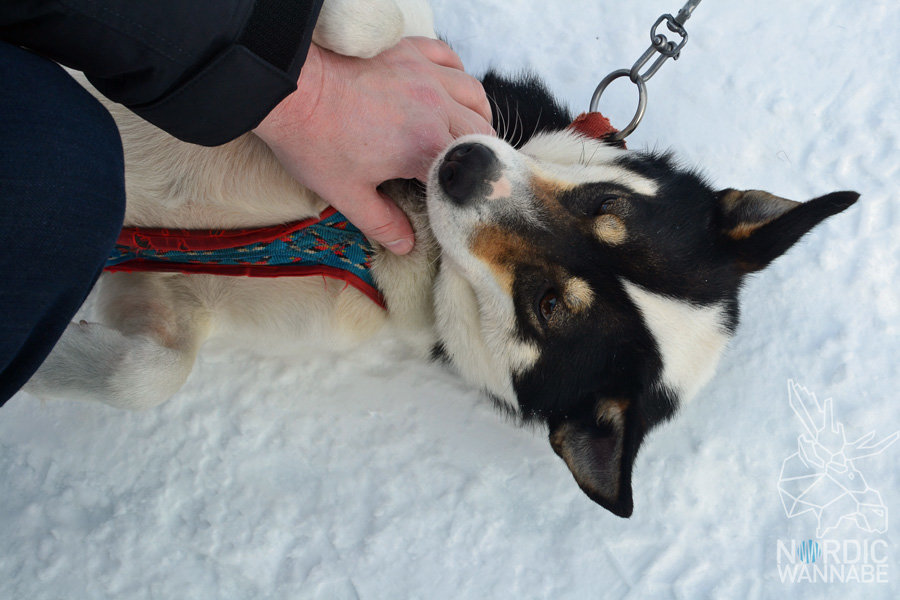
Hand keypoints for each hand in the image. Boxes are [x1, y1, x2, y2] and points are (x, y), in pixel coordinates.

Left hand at [254, 38, 493, 253]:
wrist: (287, 87)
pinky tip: (449, 88)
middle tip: (464, 171)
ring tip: (467, 132)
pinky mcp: (408, 50)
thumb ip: (381, 223)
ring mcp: (424, 74)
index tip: (458, 200)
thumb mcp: (346, 194)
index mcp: (426, 145)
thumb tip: (406, 245)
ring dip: (477, 116)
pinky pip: (449, 58)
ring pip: (474, 93)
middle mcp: (436, 106)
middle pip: (481, 132)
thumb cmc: (314, 140)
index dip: (466, 191)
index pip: (466, 173)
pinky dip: (457, 75)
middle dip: (478, 155)